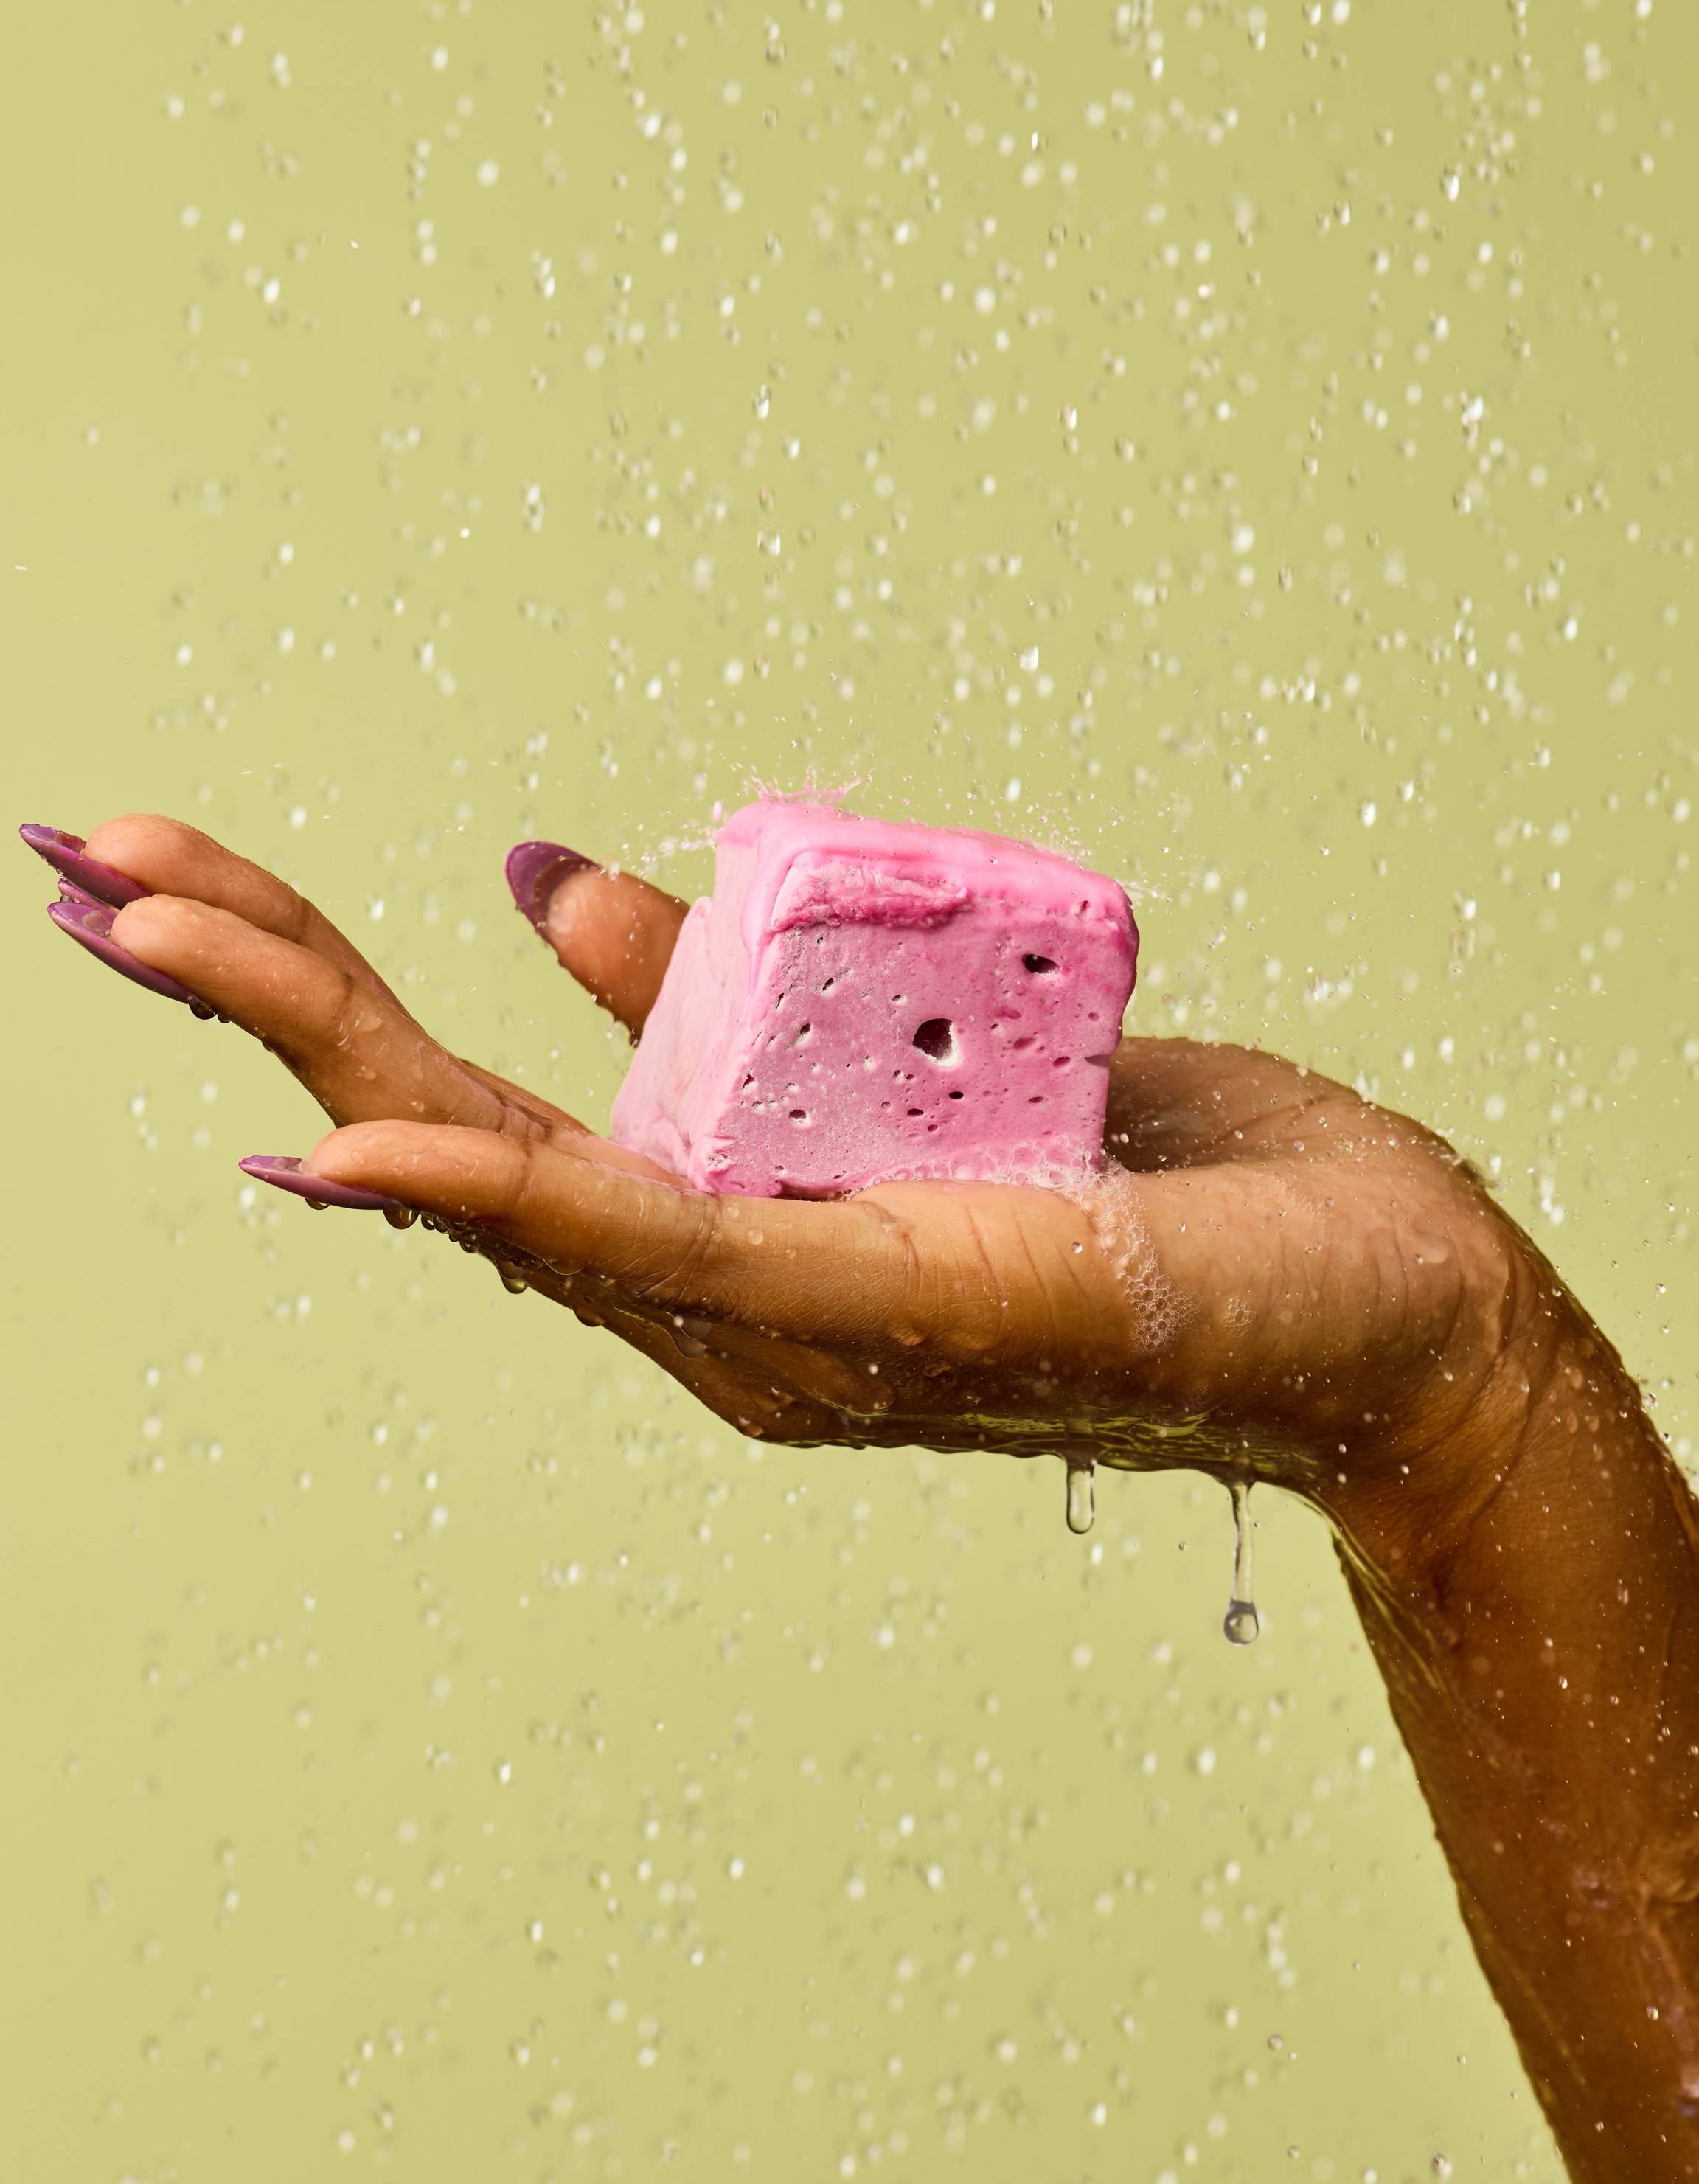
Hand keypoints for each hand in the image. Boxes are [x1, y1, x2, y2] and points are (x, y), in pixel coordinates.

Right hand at [36, 814, 1539, 1584]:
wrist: (1381, 1300)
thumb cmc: (1149, 1186)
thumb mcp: (908, 1048)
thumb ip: (717, 989)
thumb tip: (536, 873)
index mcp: (708, 1221)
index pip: (466, 1094)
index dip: (311, 981)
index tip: (169, 869)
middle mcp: (708, 1295)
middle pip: (436, 1130)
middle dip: (258, 991)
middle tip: (87, 861)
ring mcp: (771, 1322)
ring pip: (500, 1177)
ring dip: (319, 1043)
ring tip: (158, 921)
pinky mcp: (862, 1312)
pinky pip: (652, 1246)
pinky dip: (494, 1192)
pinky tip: (358, 1143)